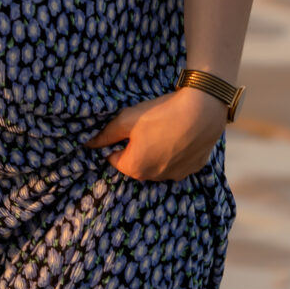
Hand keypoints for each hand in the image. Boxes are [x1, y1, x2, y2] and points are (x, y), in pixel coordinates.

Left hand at [90, 88, 224, 180]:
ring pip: (158, 164)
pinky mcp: (193, 168)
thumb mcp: (126, 120)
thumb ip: (105, 135)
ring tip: (165, 130)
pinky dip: (176, 153)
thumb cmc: (160, 114)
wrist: (202, 111)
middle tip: (147, 127)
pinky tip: (180, 136)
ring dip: (156, 152)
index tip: (128, 129)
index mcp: (134, 168)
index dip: (119, 141)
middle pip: (137, 163)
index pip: (114, 158)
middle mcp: (154, 178)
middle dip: (137, 148)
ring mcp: (176, 175)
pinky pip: (178, 163)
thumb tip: (87, 144)